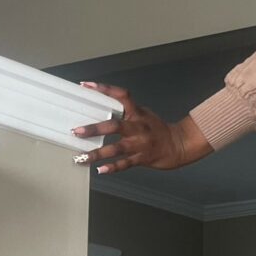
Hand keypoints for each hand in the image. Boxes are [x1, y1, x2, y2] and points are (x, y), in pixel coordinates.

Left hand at [71, 83, 208, 174]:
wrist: (178, 145)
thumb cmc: (157, 129)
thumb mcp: (144, 114)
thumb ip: (127, 112)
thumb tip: (102, 108)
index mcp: (137, 113)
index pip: (121, 96)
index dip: (104, 89)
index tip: (86, 85)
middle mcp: (138, 127)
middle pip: (115, 126)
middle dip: (95, 129)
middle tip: (77, 132)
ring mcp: (140, 144)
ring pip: (116, 149)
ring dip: (97, 153)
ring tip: (81, 157)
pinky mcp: (142, 158)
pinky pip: (125, 164)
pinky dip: (112, 167)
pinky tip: (100, 169)